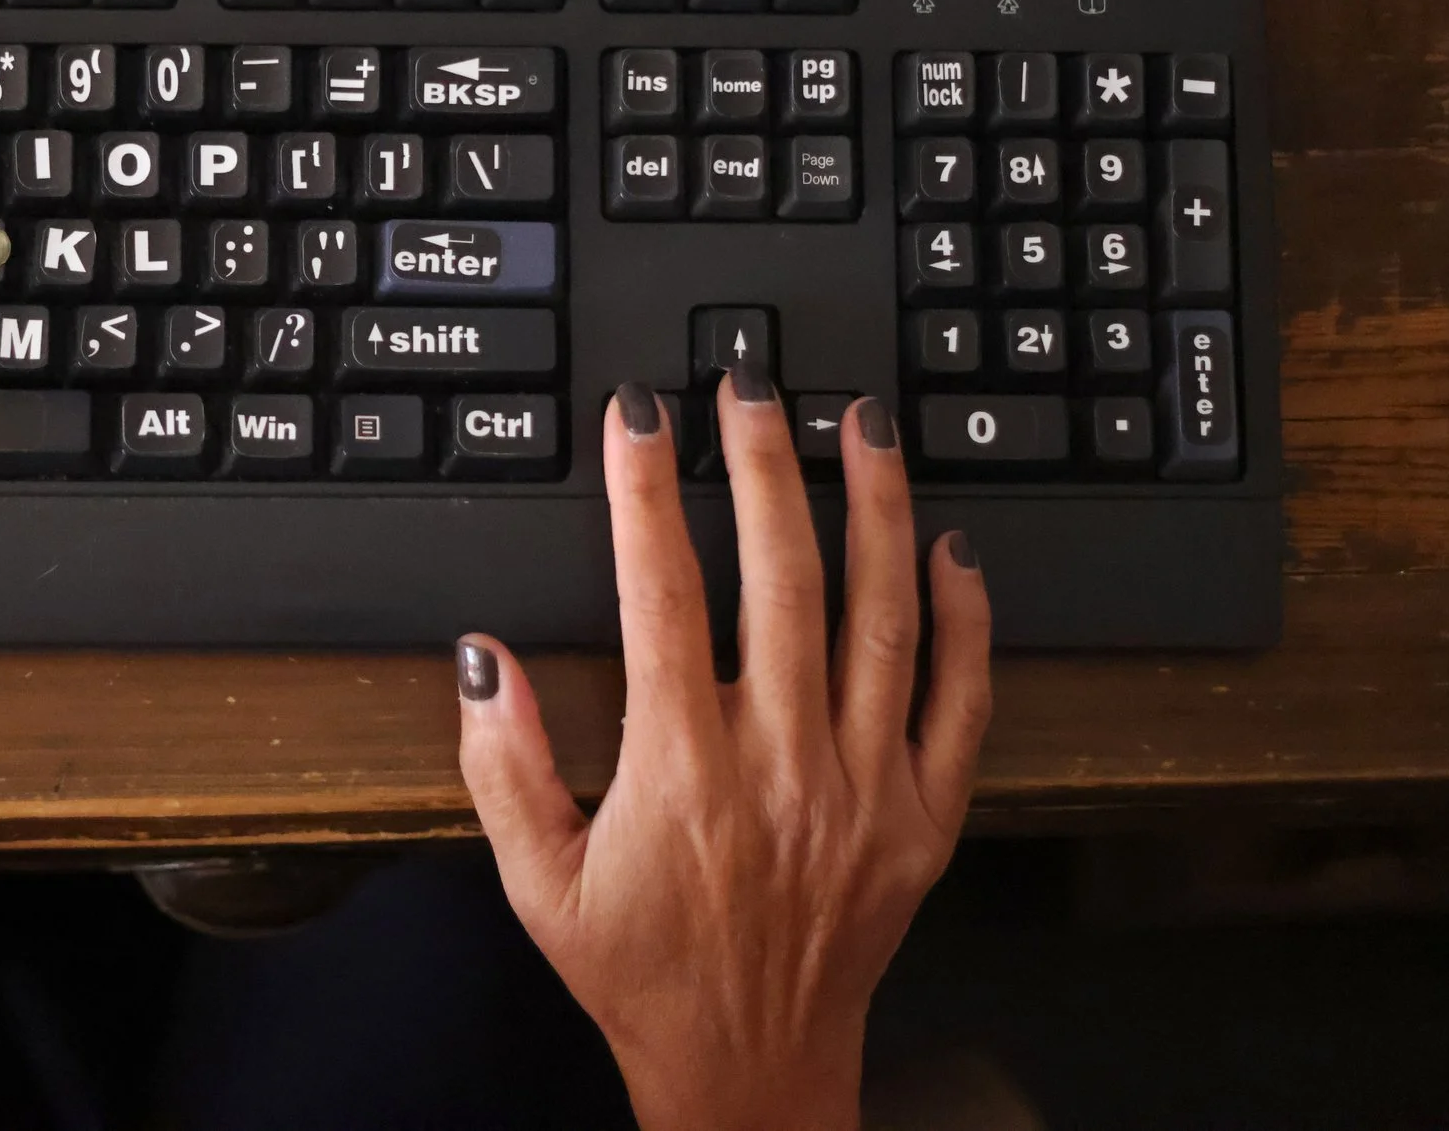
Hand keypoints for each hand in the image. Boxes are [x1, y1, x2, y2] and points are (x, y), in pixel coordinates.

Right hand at [455, 373, 990, 1130]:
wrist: (749, 1071)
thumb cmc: (641, 973)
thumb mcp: (535, 881)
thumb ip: (501, 762)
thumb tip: (482, 655)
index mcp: (682, 770)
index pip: (664, 593)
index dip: (647, 491)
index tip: (641, 418)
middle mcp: (783, 763)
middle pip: (783, 575)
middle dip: (765, 462)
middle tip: (752, 386)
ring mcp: (867, 787)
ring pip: (883, 614)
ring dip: (873, 505)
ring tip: (860, 423)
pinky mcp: (925, 818)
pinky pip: (963, 699)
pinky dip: (965, 618)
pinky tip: (950, 549)